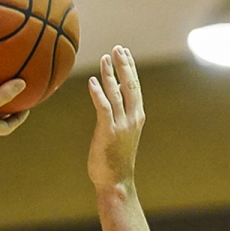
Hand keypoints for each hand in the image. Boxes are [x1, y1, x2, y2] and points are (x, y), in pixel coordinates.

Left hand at [88, 45, 143, 190]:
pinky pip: (104, 108)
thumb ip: (119, 113)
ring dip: (110, 74)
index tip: (124, 53)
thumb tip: (114, 93)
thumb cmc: (115, 159)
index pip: (135, 87)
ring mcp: (122, 125)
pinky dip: (99, 93)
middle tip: (117, 48)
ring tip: (104, 58)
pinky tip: (93, 81)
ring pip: (117, 93)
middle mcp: (132, 118)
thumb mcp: (120, 132)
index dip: (130, 69)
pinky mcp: (108, 132)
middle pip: (130, 85)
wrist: (116, 182)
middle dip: (124, 65)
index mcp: (137, 117)